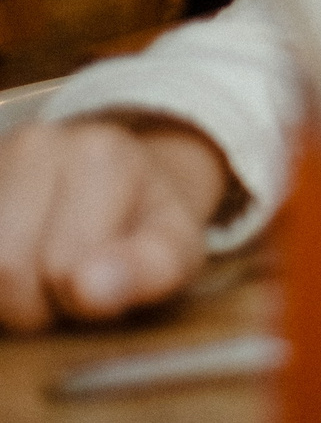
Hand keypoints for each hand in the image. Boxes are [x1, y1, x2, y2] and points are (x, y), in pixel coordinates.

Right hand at [0, 117, 228, 331]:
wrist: (123, 180)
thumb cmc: (146, 223)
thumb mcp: (175, 249)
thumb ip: (150, 269)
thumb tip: (92, 287)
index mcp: (101, 154)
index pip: (63, 267)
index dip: (78, 299)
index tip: (98, 287)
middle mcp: (39, 143)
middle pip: (5, 271)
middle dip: (33, 305)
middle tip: (64, 290)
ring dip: (1, 297)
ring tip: (36, 280)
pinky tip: (12, 266)